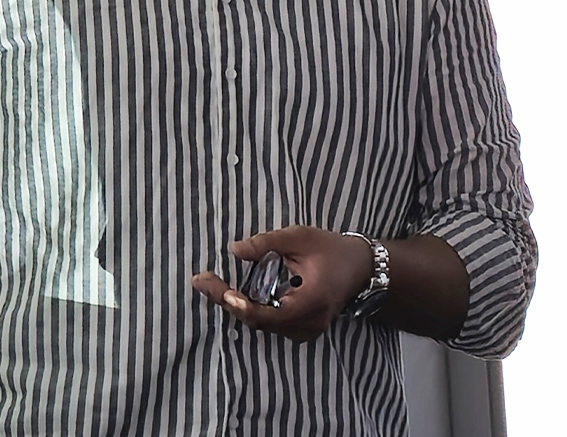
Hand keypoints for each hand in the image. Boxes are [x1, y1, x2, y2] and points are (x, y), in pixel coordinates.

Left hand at [191, 226, 373, 343]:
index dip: (240, 305)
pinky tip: (235, 295)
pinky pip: (273, 326)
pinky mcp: (305, 328)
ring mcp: (308, 329)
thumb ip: (266, 243)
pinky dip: (253, 311)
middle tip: (202, 281)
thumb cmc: (332, 250)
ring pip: (265, 326)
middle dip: (229, 302)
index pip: (269, 314)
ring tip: (212, 285)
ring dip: (239, 307)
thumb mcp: (299, 238)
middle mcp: (309, 322)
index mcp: (310, 301)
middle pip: (260, 322)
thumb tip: (233, 250)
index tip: (219, 290)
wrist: (363, 269)